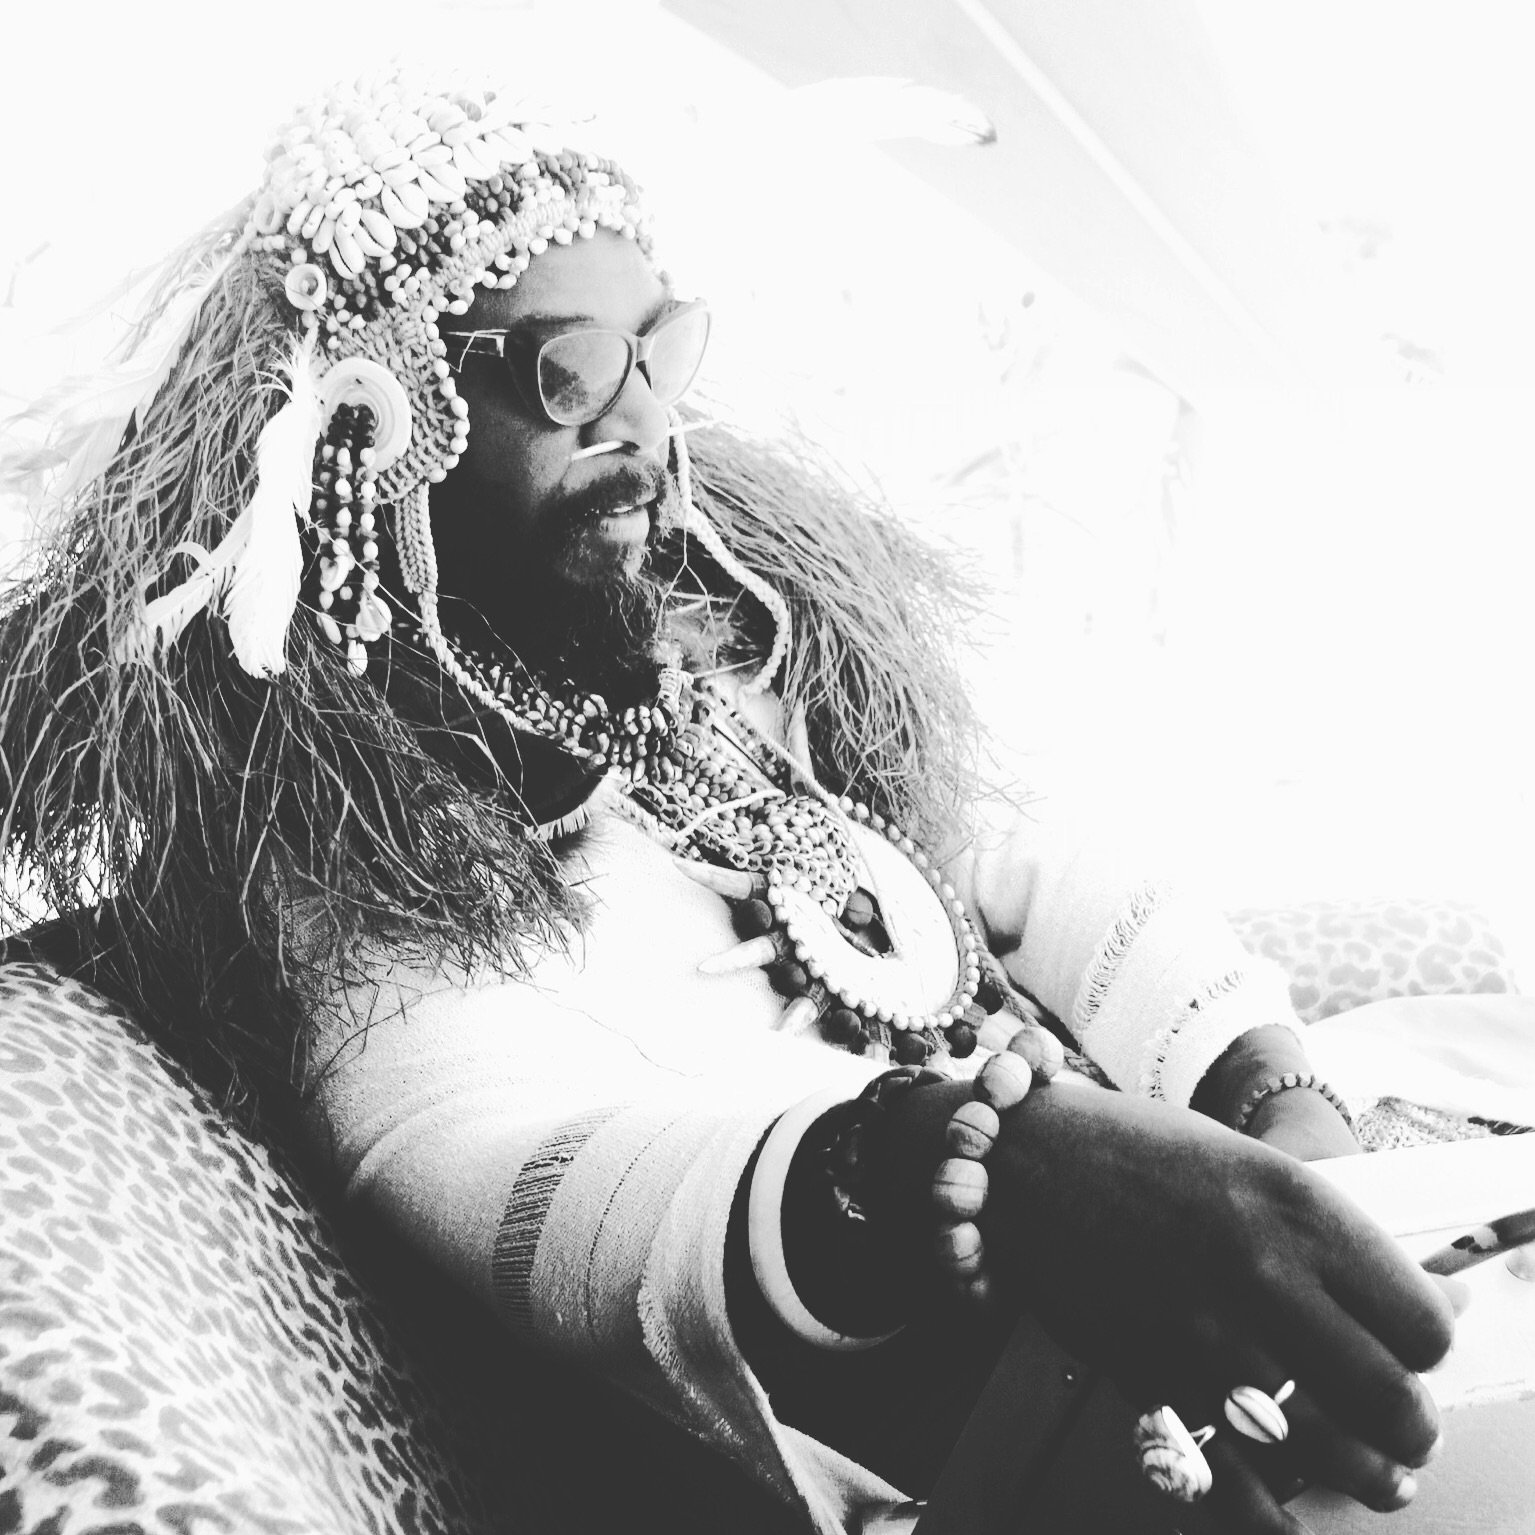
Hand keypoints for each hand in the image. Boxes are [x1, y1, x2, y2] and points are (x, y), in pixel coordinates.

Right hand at [874, 1080, 1452, 1534]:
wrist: (1017, 1161)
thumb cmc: (1139, 1152)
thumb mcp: (1255, 1167)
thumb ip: (1342, 1240)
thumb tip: (1442, 1302)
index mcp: (1299, 1208)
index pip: (1425, 1326)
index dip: (1425, 1345)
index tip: (1408, 1343)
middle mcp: (1262, 1276)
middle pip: (1396, 1407)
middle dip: (1409, 1426)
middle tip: (1398, 1420)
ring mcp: (1204, 1338)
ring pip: (1335, 1461)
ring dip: (1365, 1476)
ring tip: (1369, 1469)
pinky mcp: (1153, 1384)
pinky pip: (1242, 1492)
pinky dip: (1278, 1518)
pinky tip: (1293, 1506)